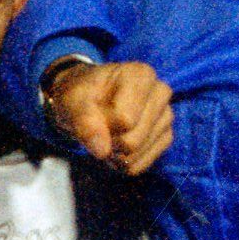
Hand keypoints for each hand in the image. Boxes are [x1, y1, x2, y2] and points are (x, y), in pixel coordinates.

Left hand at [45, 60, 172, 173]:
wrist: (87, 100)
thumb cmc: (81, 95)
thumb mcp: (72, 101)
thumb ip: (84, 121)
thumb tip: (103, 150)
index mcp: (141, 75)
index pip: (124, 119)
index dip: (103, 124)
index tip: (95, 111)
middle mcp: (160, 92)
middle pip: (132, 141)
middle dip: (109, 142)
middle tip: (98, 128)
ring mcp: (166, 115)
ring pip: (137, 154)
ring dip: (114, 154)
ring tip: (106, 135)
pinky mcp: (166, 136)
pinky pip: (142, 164)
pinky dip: (123, 162)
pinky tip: (116, 146)